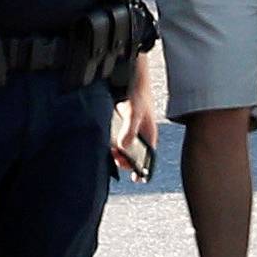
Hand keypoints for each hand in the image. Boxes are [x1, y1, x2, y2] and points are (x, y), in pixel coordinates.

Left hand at [111, 52, 158, 176]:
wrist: (130, 76)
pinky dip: (113, 145)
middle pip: (135, 156)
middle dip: (126, 161)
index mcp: (150, 135)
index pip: (149, 158)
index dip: (144, 170)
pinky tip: (106, 145)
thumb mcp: (134, 112)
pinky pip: (118, 141)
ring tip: (110, 152)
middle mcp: (141, 135)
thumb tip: (123, 148)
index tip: (137, 179)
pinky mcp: (122, 126)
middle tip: (116, 158)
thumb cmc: (137, 93)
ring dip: (118, 154)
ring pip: (125, 150)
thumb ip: (129, 130)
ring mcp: (131, 131)